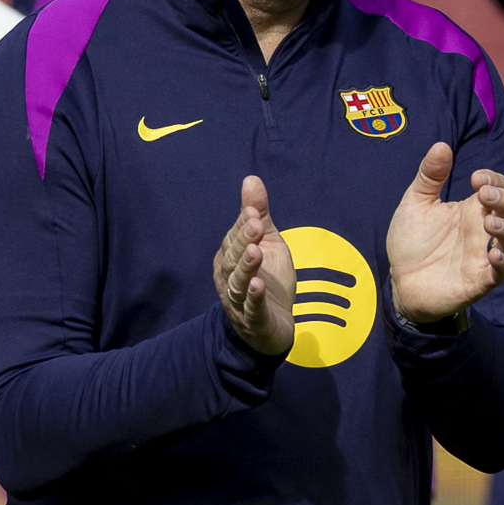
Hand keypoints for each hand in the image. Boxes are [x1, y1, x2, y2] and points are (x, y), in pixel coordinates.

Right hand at [216, 175, 294, 357]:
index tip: (255, 210)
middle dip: (243, 241)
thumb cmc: (268, 281)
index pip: (236, 238)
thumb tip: (251, 178)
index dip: (244, 224)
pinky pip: (251, 308)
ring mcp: (240, 301)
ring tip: (256, 251)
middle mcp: (229, 278)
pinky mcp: (254, 320)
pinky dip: (253, 298)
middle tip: (256, 225)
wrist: (274, 326)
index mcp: (230, 258)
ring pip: (239, 282)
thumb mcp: (268, 243)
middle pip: (233, 258)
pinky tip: (258, 286)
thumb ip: (259, 214)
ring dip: (246, 267)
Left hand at [384, 143, 503, 325]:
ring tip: (489, 222)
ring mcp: (483, 256)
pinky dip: (502, 263)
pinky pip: (502, 273)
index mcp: (472, 209)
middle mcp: (483, 231)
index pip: (500, 188)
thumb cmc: (411, 242)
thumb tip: (441, 145)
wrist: (399, 282)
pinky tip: (492, 254)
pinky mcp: (479, 281)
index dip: (496, 180)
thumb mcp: (415, 203)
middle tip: (484, 194)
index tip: (476, 178)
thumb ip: (429, 176)